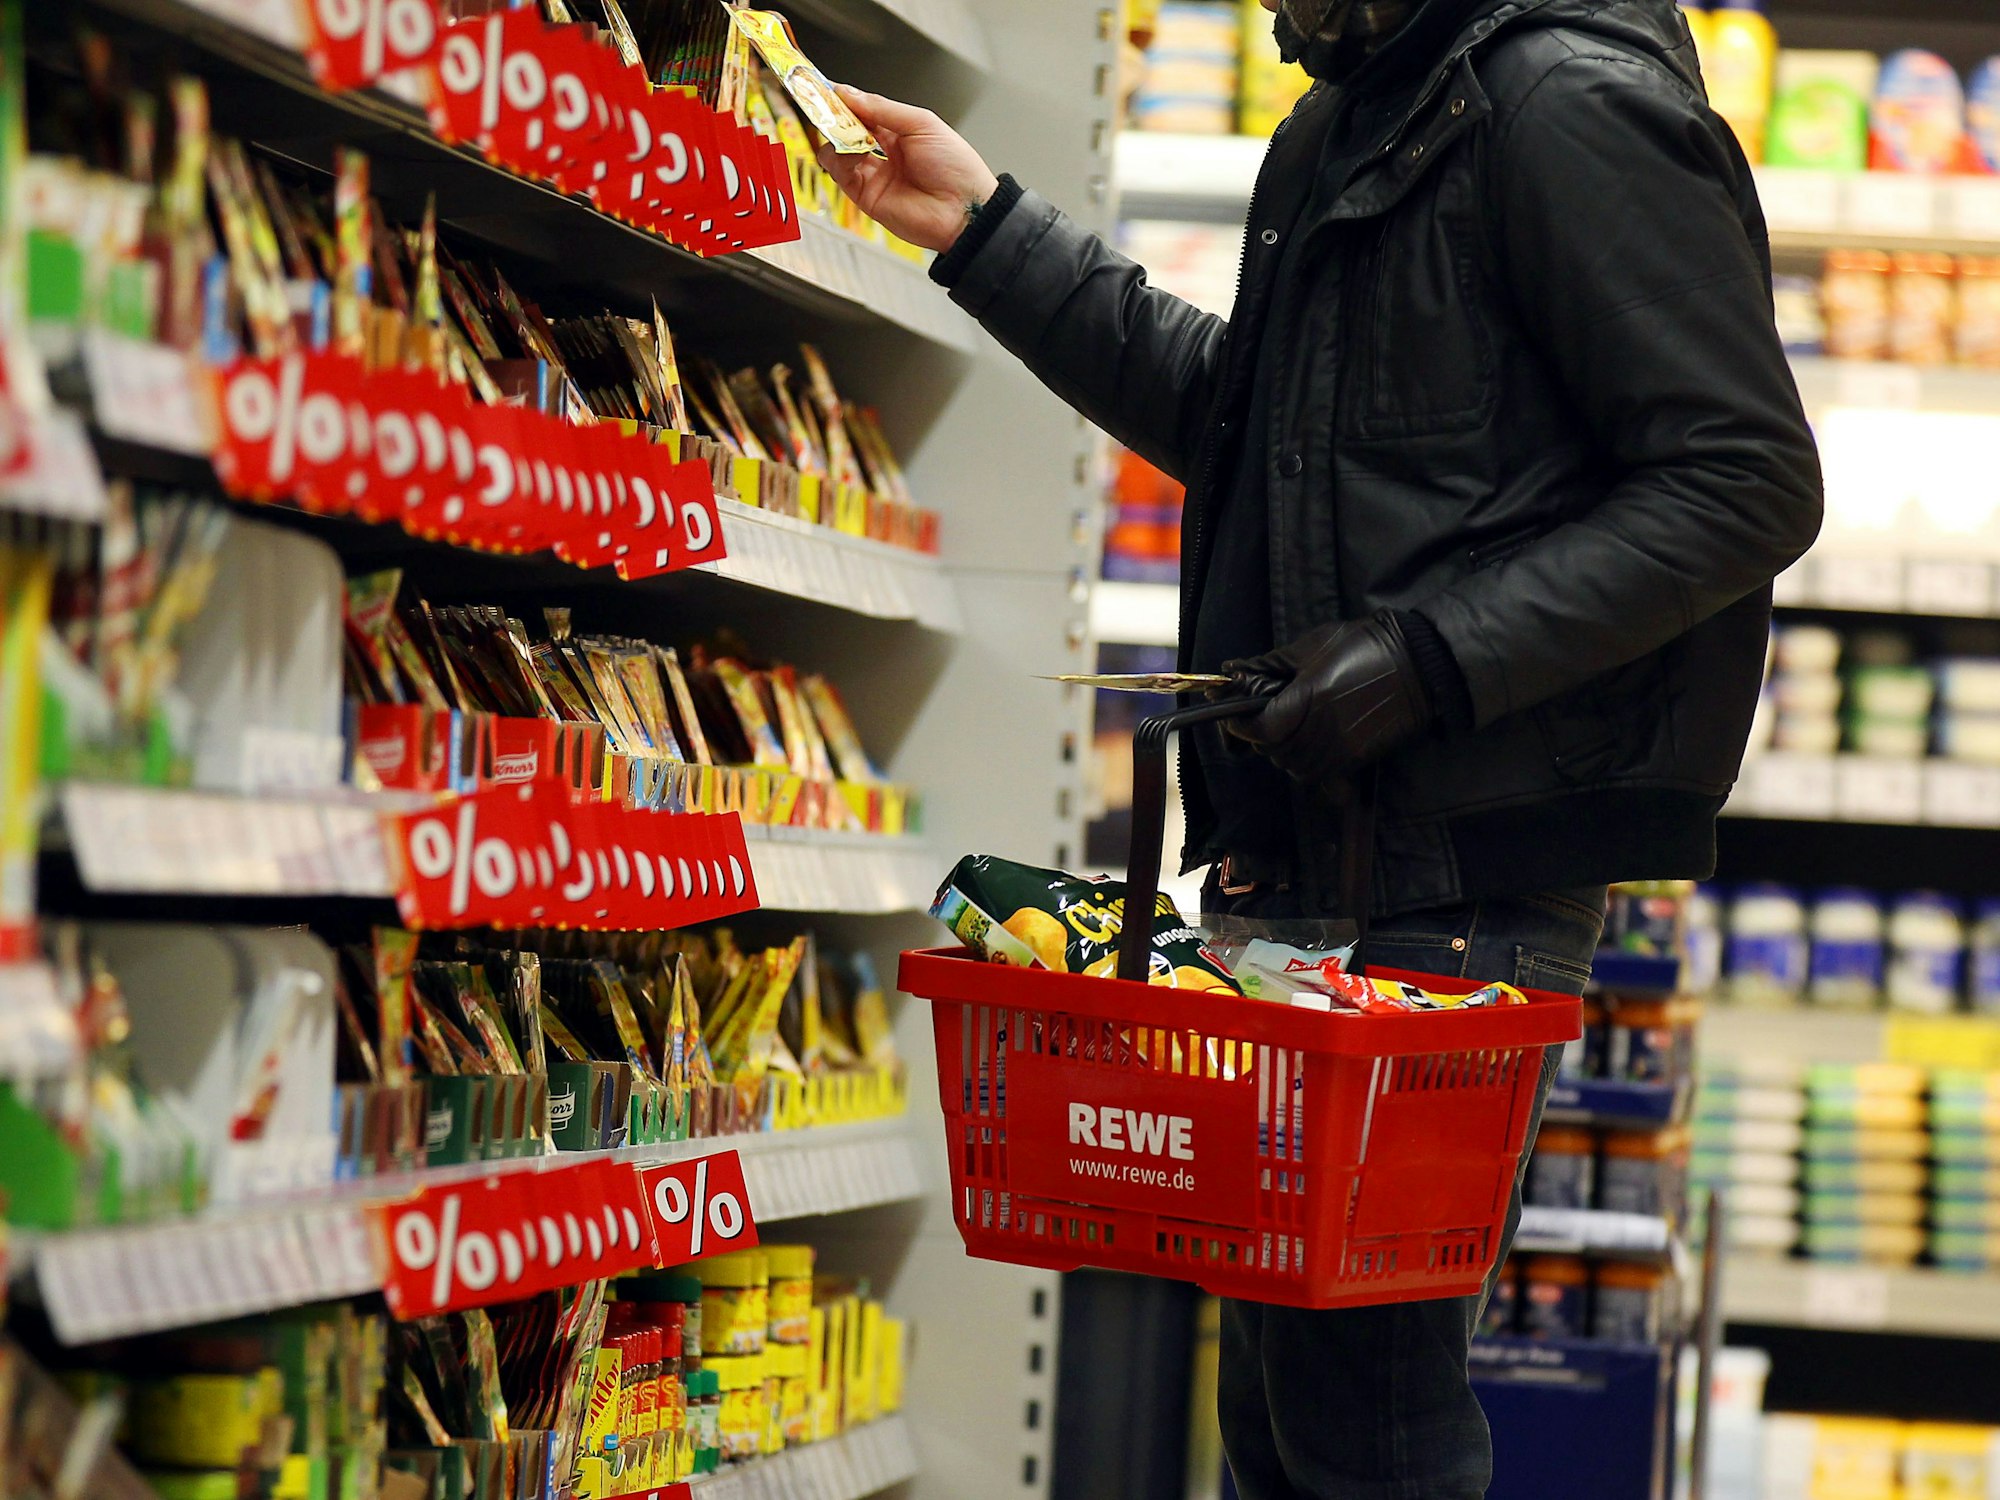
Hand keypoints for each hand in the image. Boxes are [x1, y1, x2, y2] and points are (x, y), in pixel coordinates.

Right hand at [816, 86, 999, 253]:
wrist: (965, 210)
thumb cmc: (956, 167)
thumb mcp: (921, 124)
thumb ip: (883, 109)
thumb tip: (849, 94)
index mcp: (900, 132)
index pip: (864, 110)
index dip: (846, 99)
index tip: (827, 86)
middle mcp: (884, 152)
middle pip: (847, 129)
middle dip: (833, 115)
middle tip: (823, 103)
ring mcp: (874, 175)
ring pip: (838, 150)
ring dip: (835, 136)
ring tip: (842, 130)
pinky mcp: (866, 196)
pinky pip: (841, 173)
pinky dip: (839, 158)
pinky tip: (850, 152)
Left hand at [1223, 612, 1431, 784]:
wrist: (1418, 663)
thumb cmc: (1363, 646)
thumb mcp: (1313, 645)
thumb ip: (1271, 664)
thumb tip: (1233, 671)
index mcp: (1307, 700)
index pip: (1260, 729)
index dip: (1241, 724)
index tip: (1236, 714)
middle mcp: (1321, 731)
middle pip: (1274, 752)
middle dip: (1262, 737)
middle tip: (1265, 717)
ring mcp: (1341, 750)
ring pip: (1296, 768)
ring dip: (1285, 754)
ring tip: (1289, 732)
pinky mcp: (1357, 759)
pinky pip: (1322, 778)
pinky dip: (1310, 768)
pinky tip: (1312, 749)